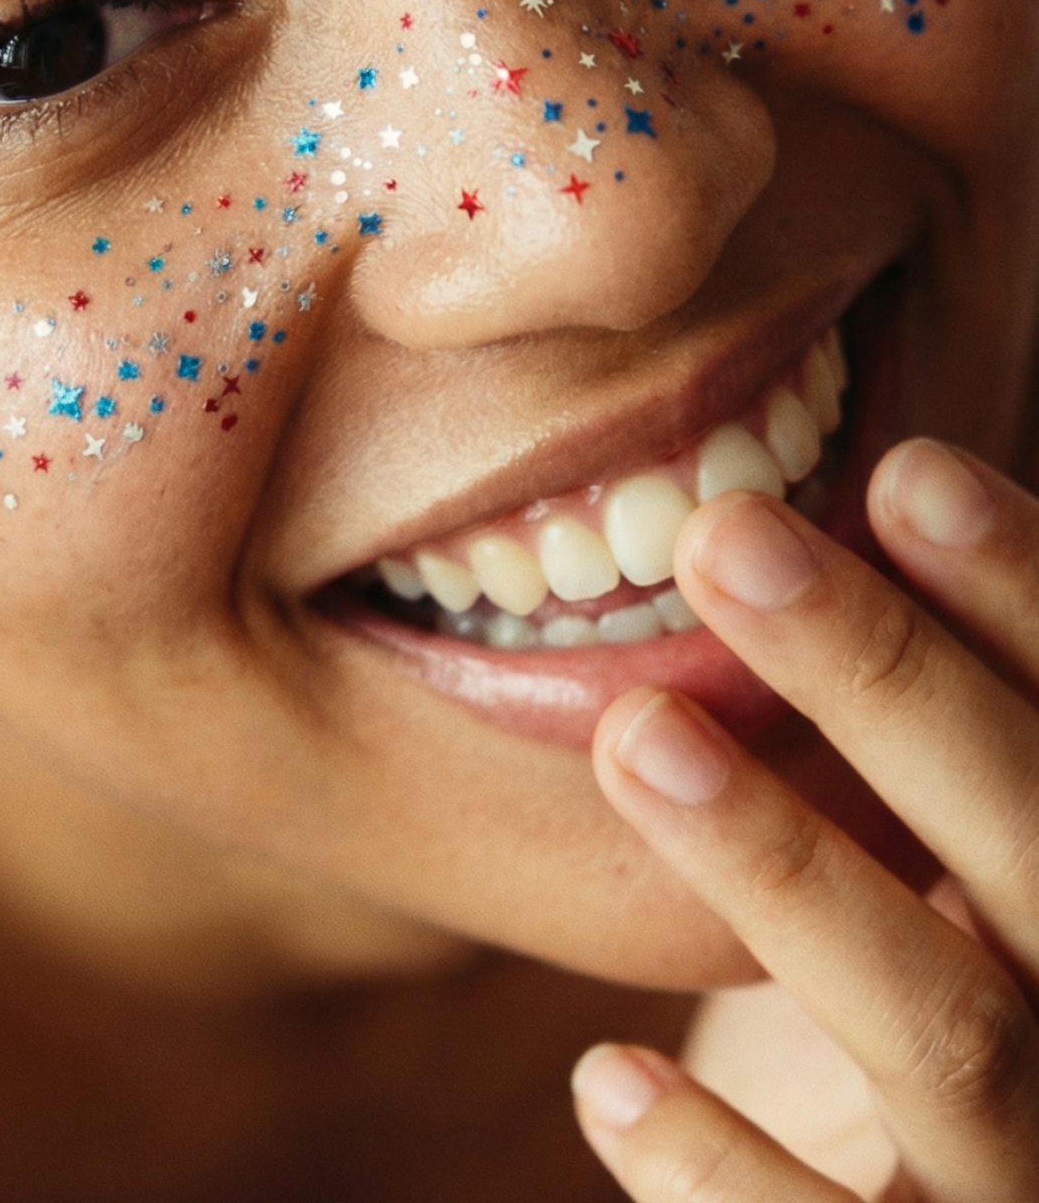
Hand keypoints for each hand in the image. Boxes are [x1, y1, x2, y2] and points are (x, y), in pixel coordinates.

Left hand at [571, 439, 1038, 1201]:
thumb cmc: (968, 1010)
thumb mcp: (977, 870)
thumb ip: (939, 735)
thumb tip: (846, 508)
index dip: (1025, 594)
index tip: (900, 469)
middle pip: (1038, 842)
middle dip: (891, 683)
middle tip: (729, 536)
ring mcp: (1036, 1171)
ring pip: (950, 1031)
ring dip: (791, 872)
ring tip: (635, 735)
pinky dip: (725, 1175)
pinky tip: (604, 1080)